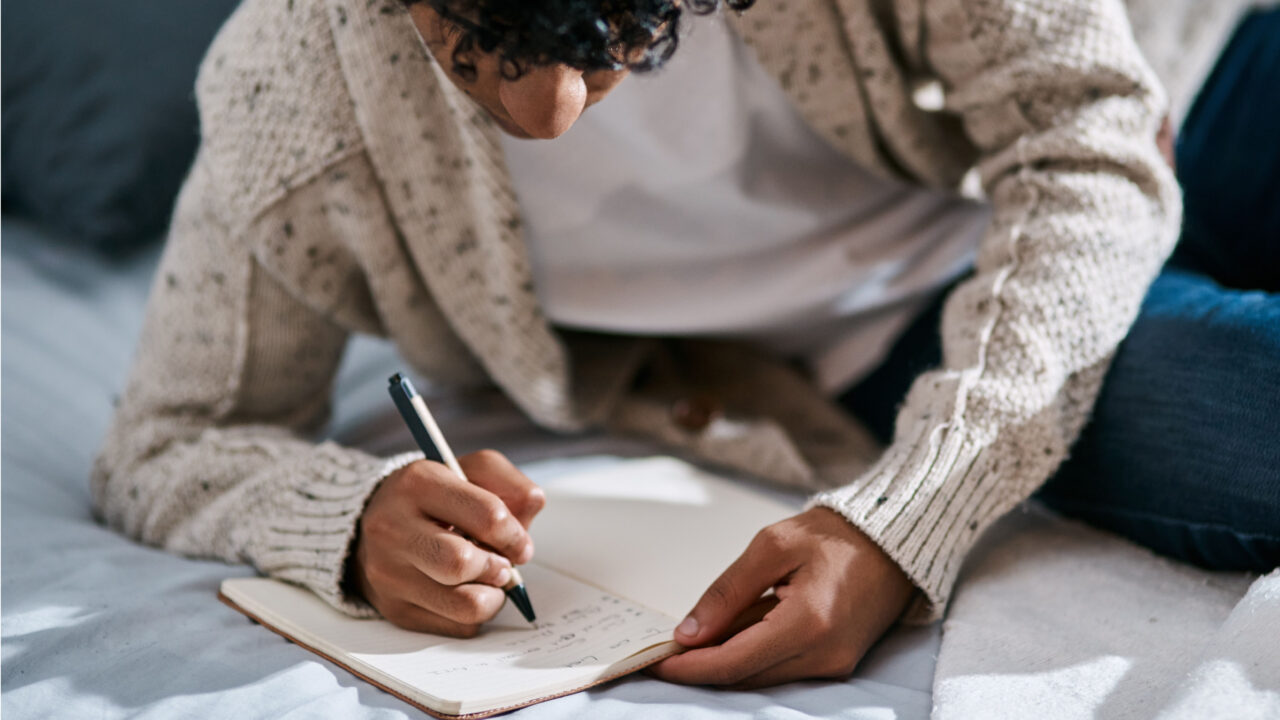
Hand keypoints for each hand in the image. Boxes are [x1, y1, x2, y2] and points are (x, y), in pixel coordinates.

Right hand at [347, 449, 545, 636]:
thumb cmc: (435, 498)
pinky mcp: (395, 608)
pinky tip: (467, 591)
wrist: (377, 524)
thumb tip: (533, 504)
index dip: (515, 535)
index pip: (487, 515)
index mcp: (418, 483)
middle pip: (463, 563)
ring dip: (492, 596)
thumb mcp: (470, 471)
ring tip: (489, 580)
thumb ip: (508, 482)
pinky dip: (475, 614)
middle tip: (503, 564)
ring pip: (464, 605)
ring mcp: (389, 573)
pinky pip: (457, 627)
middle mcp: (393, 528)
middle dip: (499, 567)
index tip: (520, 543)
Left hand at [650, 506, 914, 687]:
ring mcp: (834, 664)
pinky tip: (734, 633)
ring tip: (698, 636)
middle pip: (745, 677)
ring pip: (761, 677)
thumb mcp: (772, 546)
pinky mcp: (837, 664)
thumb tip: (689, 632)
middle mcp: (824, 654)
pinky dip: (752, 655)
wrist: (891, 544)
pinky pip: (782, 669)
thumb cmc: (834, 536)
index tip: (656, 660)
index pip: (734, 662)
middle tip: (665, 651)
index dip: (690, 667)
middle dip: (701, 668)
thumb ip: (727, 592)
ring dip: (725, 661)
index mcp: (809, 622)